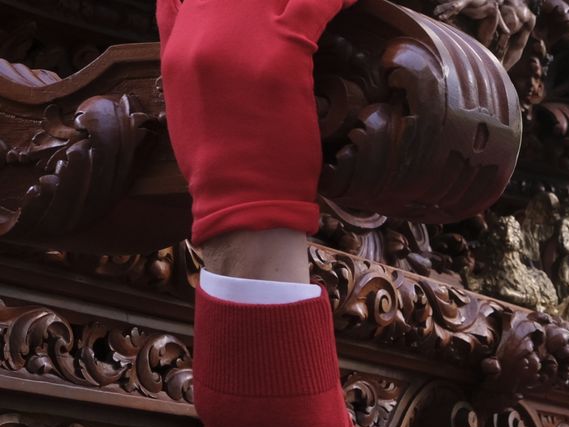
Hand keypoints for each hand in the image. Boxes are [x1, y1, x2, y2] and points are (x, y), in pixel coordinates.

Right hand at [159, 0, 356, 245]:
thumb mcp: (188, 103)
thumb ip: (190, 59)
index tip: (253, 2)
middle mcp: (202, 34)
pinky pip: (312, 4)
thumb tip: (197, 35)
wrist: (241, 198)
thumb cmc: (222, 161)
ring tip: (323, 1)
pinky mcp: (281, 54)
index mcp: (178, 46)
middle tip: (290, 4)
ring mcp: (240, 41)